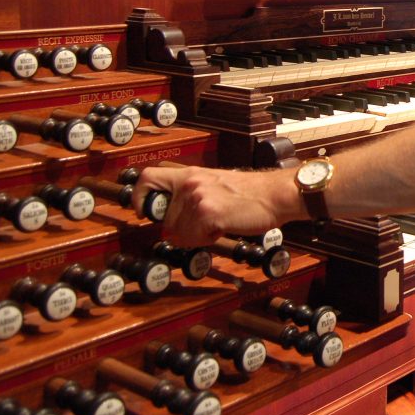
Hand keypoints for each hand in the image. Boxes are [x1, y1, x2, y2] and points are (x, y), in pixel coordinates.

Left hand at [132, 165, 296, 246]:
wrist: (275, 195)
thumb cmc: (251, 192)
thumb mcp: (214, 184)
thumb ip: (191, 195)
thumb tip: (171, 217)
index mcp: (190, 174)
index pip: (147, 178)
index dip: (139, 198)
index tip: (144, 211)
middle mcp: (190, 184)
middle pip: (164, 218)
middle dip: (180, 228)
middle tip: (201, 226)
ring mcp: (198, 198)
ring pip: (178, 232)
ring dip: (196, 235)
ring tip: (218, 223)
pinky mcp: (208, 214)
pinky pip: (193, 238)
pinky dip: (207, 239)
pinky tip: (222, 228)